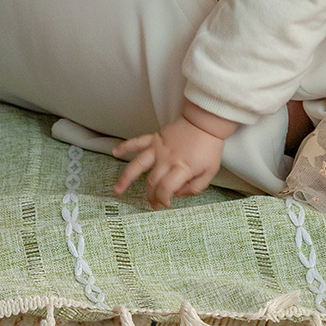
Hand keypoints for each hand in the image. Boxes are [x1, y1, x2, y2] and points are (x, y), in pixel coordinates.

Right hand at [113, 107, 231, 208]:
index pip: (165, 189)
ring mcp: (159, 148)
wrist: (206, 121)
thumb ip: (195, 188)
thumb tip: (178, 194)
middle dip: (151, 196)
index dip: (163, 200)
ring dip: (126, 178)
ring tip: (117, 189)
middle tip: (153, 204)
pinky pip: (137, 142)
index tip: (166, 204)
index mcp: (181, 168)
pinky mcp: (156, 138)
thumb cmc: (209, 147)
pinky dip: (125, 146)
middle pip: (152, 182)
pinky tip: (115, 152)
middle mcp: (166, 159)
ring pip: (138, 164)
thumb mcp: (210, 172)